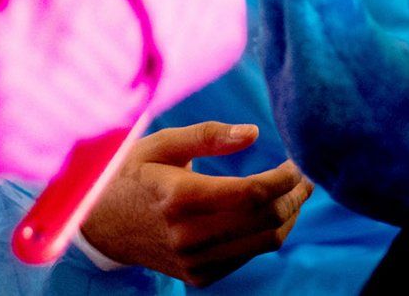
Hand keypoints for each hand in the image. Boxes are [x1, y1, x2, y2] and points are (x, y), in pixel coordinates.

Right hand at [79, 121, 313, 286]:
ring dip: (289, 217)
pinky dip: (267, 234)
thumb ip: (207, 135)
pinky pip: (248, 256)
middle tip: (306, 176)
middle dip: (295, 197)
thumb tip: (253, 132)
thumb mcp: (161, 143)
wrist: (103, 226)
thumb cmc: (135, 173)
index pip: (250, 193)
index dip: (283, 178)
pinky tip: (268, 212)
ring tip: (296, 193)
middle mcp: (187, 235)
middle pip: (264, 219)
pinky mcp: (198, 276)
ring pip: (264, 242)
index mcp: (178, 196)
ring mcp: (193, 260)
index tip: (296, 162)